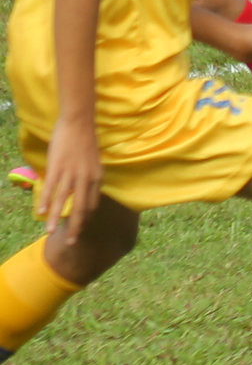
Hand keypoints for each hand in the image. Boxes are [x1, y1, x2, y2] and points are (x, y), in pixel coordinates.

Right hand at [37, 116, 100, 240]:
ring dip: (55, 218)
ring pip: (63, 201)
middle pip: (81, 208)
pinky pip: (51, 188)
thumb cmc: (85, 140)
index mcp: (97, 177)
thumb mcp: (93, 162)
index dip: (85, 218)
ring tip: (49, 232)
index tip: (79, 228)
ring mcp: (72, 173)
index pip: (92, 204)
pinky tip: (40, 212)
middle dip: (76, 227)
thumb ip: (89, 176)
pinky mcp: (58, 167)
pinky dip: (46, 201)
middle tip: (72, 242)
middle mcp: (87, 178)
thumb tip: (81, 188)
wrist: (79, 122)